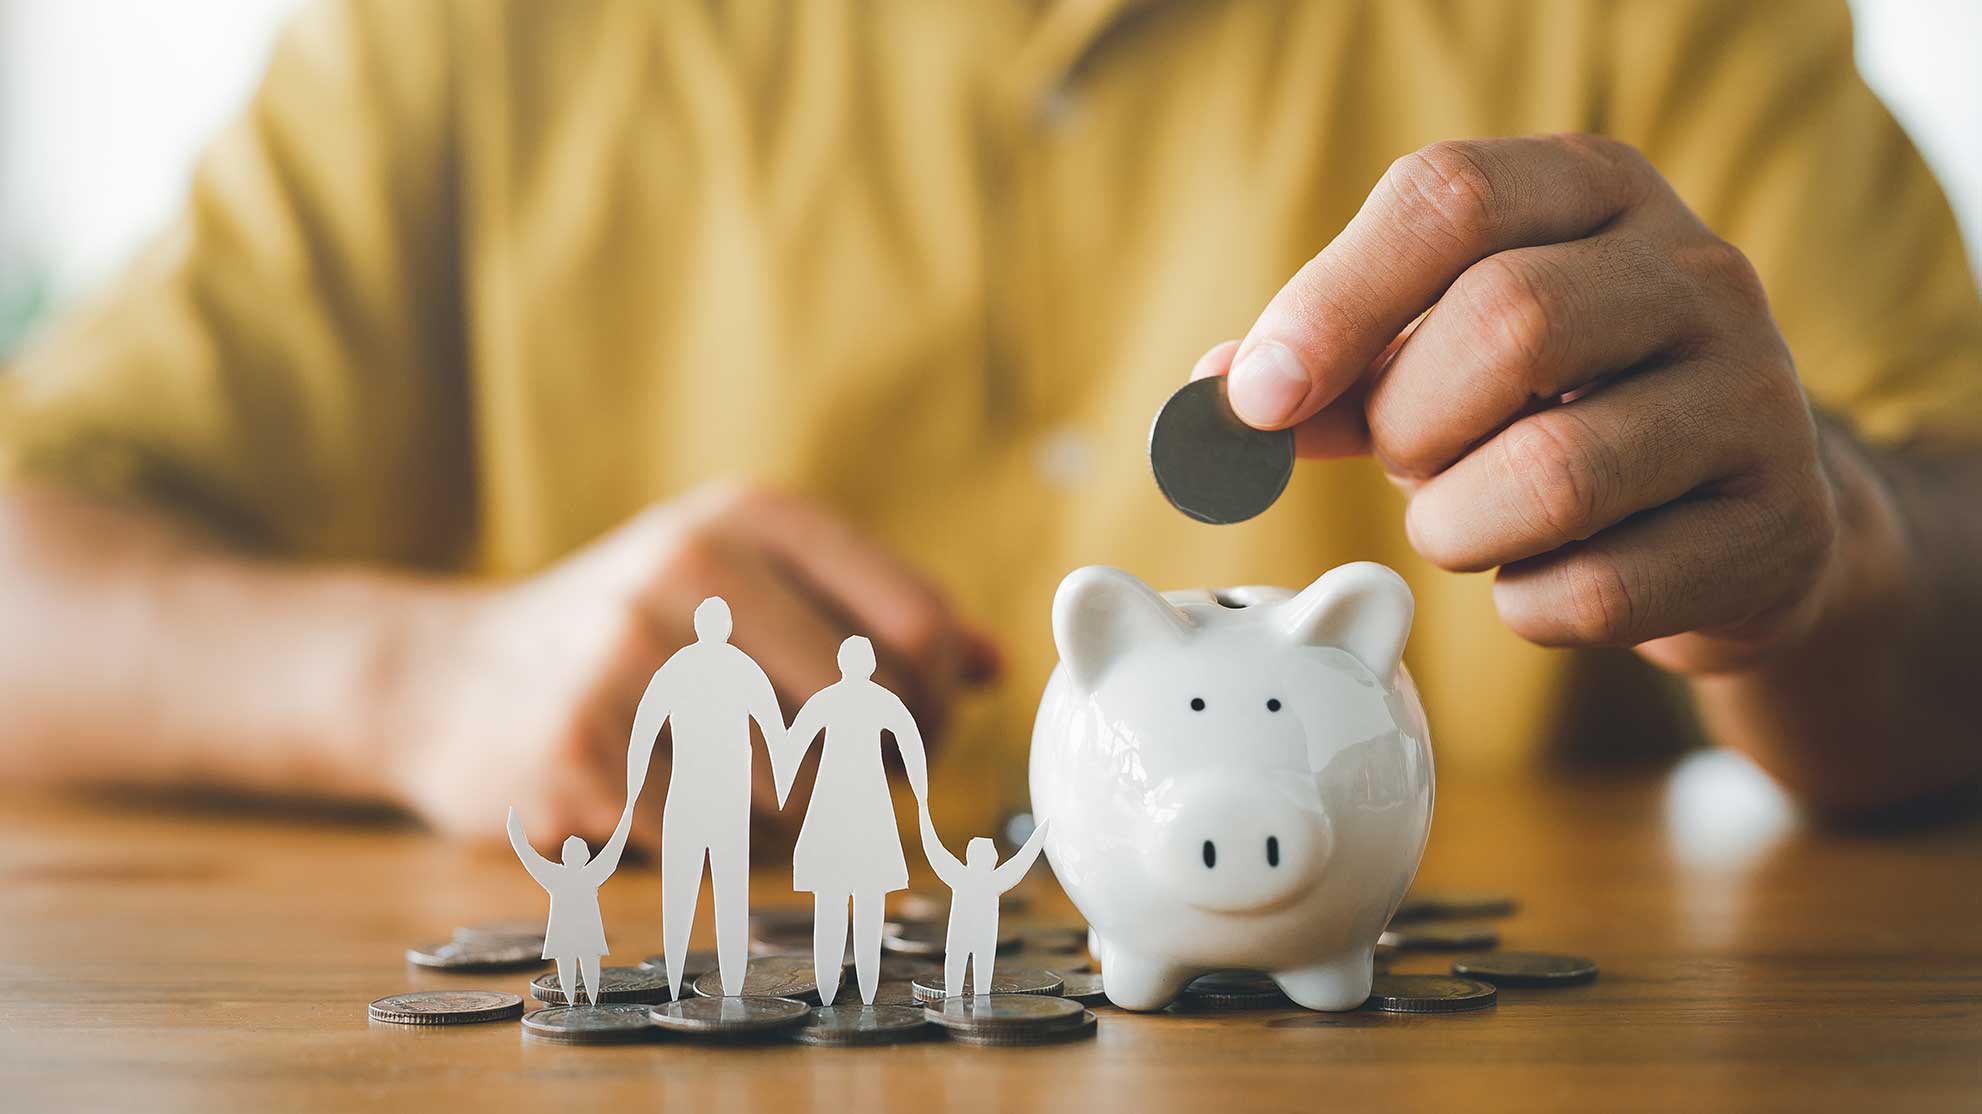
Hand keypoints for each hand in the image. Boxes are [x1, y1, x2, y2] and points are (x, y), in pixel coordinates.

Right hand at [384, 482, 997, 844]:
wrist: (449, 678)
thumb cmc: (634, 636)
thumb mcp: (746, 585)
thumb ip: (874, 618)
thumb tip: (997, 665)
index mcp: (750, 518)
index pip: (921, 630)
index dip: (936, 707)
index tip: (910, 738)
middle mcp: (692, 567)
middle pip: (873, 717)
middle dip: (877, 774)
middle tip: (841, 784)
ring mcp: (629, 656)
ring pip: (801, 790)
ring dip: (791, 820)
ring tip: (737, 787)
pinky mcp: (577, 750)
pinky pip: (712, 839)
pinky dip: (711, 848)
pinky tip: (666, 809)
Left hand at [1198, 134, 1846, 673]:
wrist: (1740, 516)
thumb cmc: (1552, 413)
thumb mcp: (1442, 356)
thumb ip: (1332, 366)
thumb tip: (1210, 404)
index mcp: (1595, 191)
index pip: (1449, 197)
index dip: (1331, 300)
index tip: (1254, 397)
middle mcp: (1696, 271)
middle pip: (1508, 321)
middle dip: (1409, 421)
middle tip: (1402, 461)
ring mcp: (1757, 397)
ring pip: (1553, 472)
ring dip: (1456, 525)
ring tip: (1465, 521)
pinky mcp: (1778, 526)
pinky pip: (1597, 592)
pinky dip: (1527, 606)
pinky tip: (1543, 578)